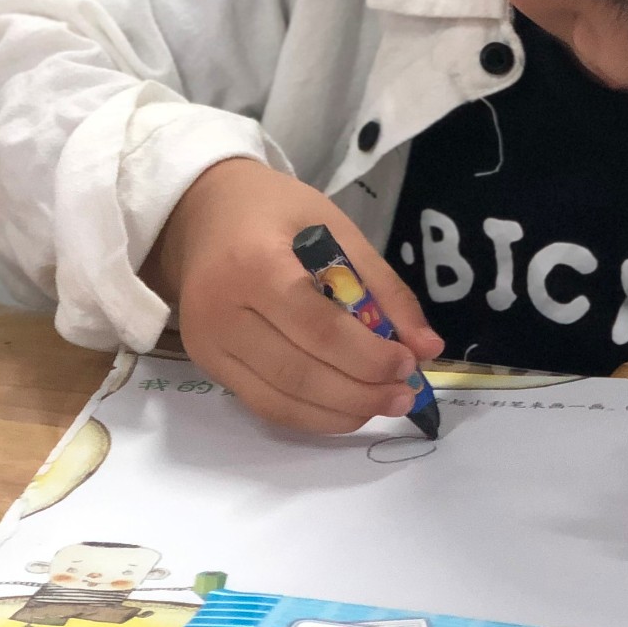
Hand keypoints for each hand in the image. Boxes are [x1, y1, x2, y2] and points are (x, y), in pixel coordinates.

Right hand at [143, 157, 441, 434]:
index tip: (409, 363)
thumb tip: (428, 347)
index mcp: (255, 264)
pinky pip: (263, 404)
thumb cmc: (273, 211)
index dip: (369, 357)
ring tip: (384, 405)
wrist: (199, 212)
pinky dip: (310, 415)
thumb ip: (382, 286)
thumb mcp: (334, 227)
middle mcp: (222, 311)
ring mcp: (208, 343)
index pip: (320, 330)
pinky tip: (346, 408)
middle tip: (405, 395)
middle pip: (300, 374)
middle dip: (361, 393)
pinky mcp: (205, 363)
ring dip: (341, 413)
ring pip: (281, 401)